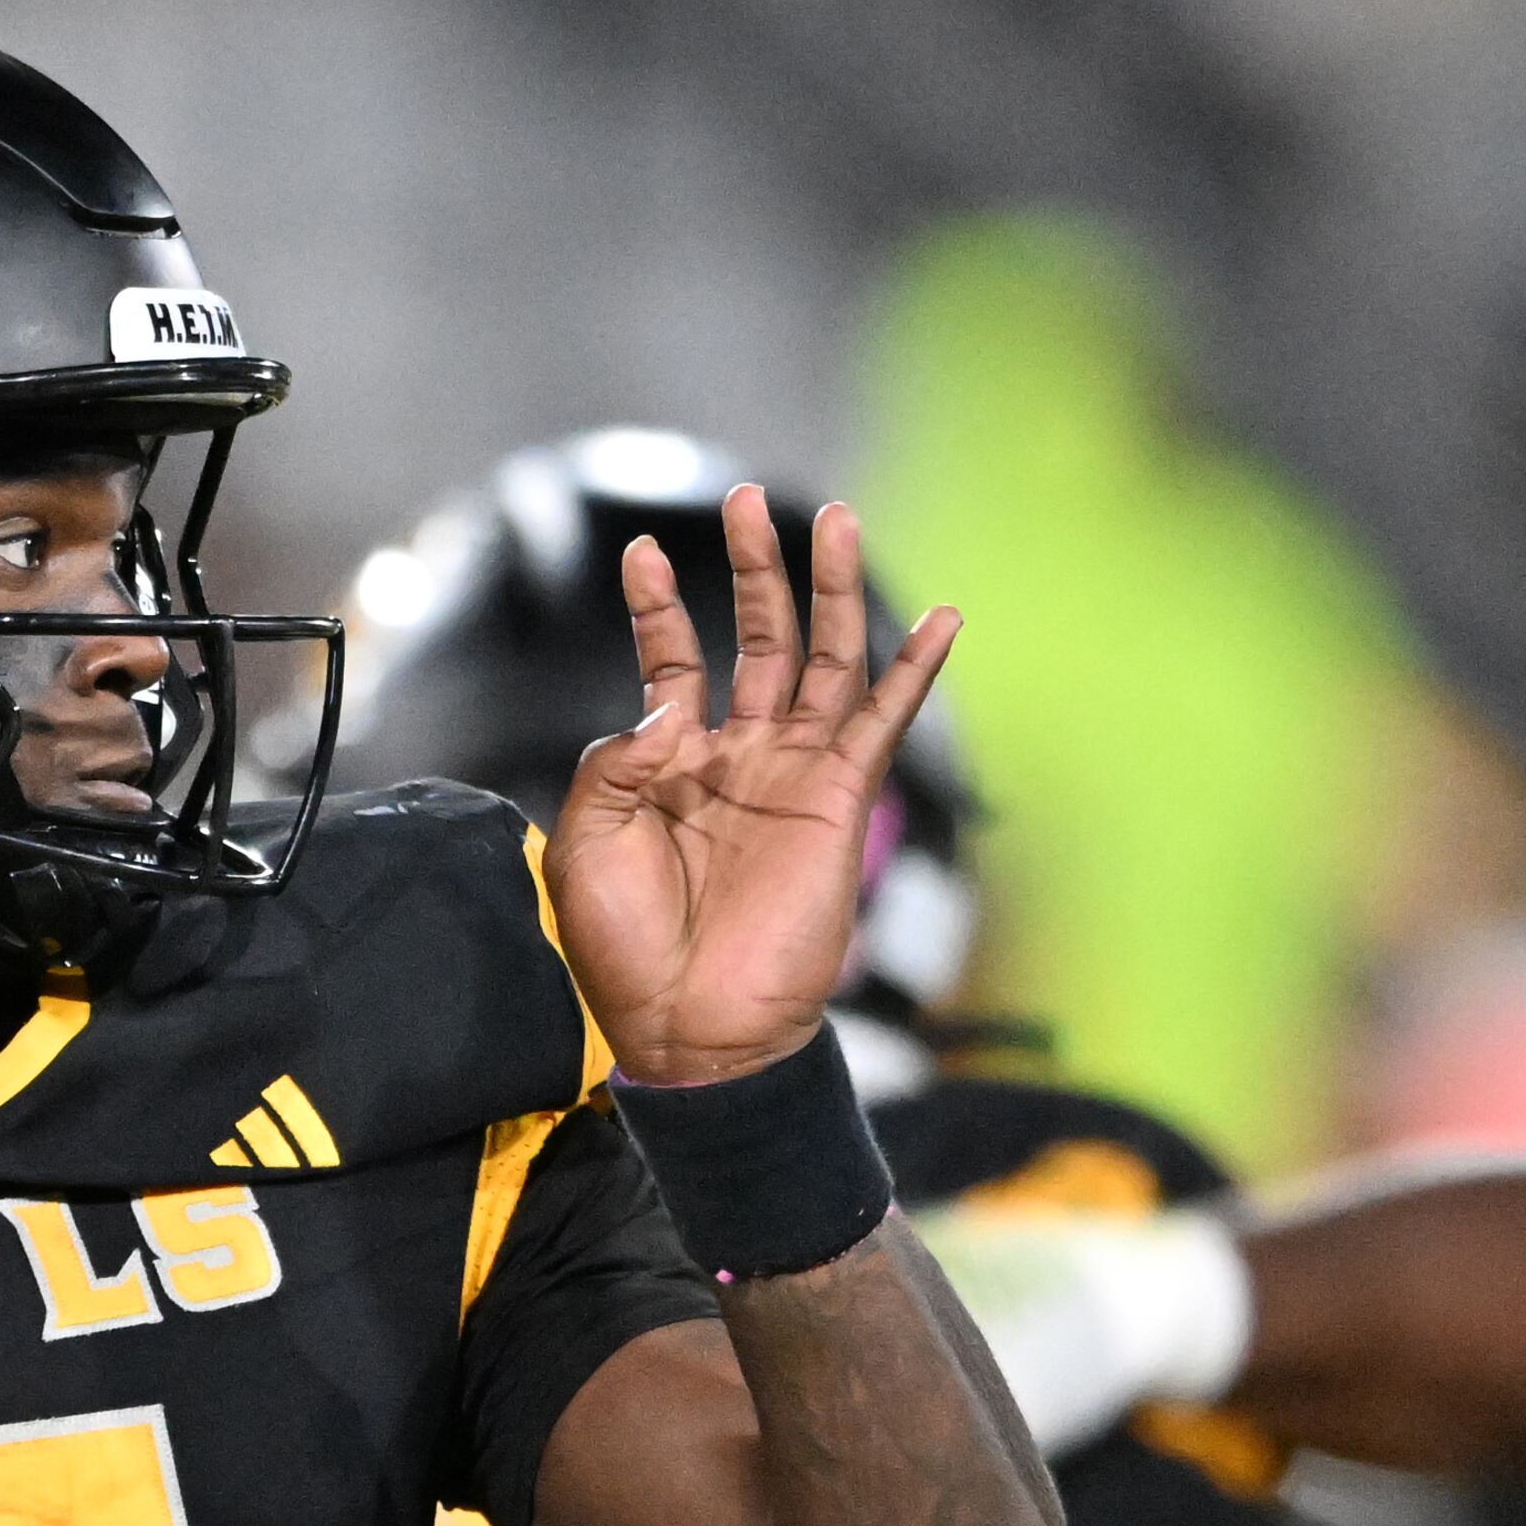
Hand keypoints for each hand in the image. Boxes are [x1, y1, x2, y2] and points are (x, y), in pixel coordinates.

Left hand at [543, 485, 956, 1086]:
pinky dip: (911, 668)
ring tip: (831, 518)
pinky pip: (882, 721)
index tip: (637, 550)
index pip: (672, 660)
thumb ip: (615, 760)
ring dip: (830, 589)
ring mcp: (793, 774)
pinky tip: (940, 617)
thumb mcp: (586, 839)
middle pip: (758, 638)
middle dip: (755, 569)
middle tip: (749, 499)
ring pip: (823, 659)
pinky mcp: (839, 801)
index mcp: (671, 762)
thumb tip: (666, 707)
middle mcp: (739, 756)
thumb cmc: (624, 944)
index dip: (656, 605)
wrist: (687, 1025)